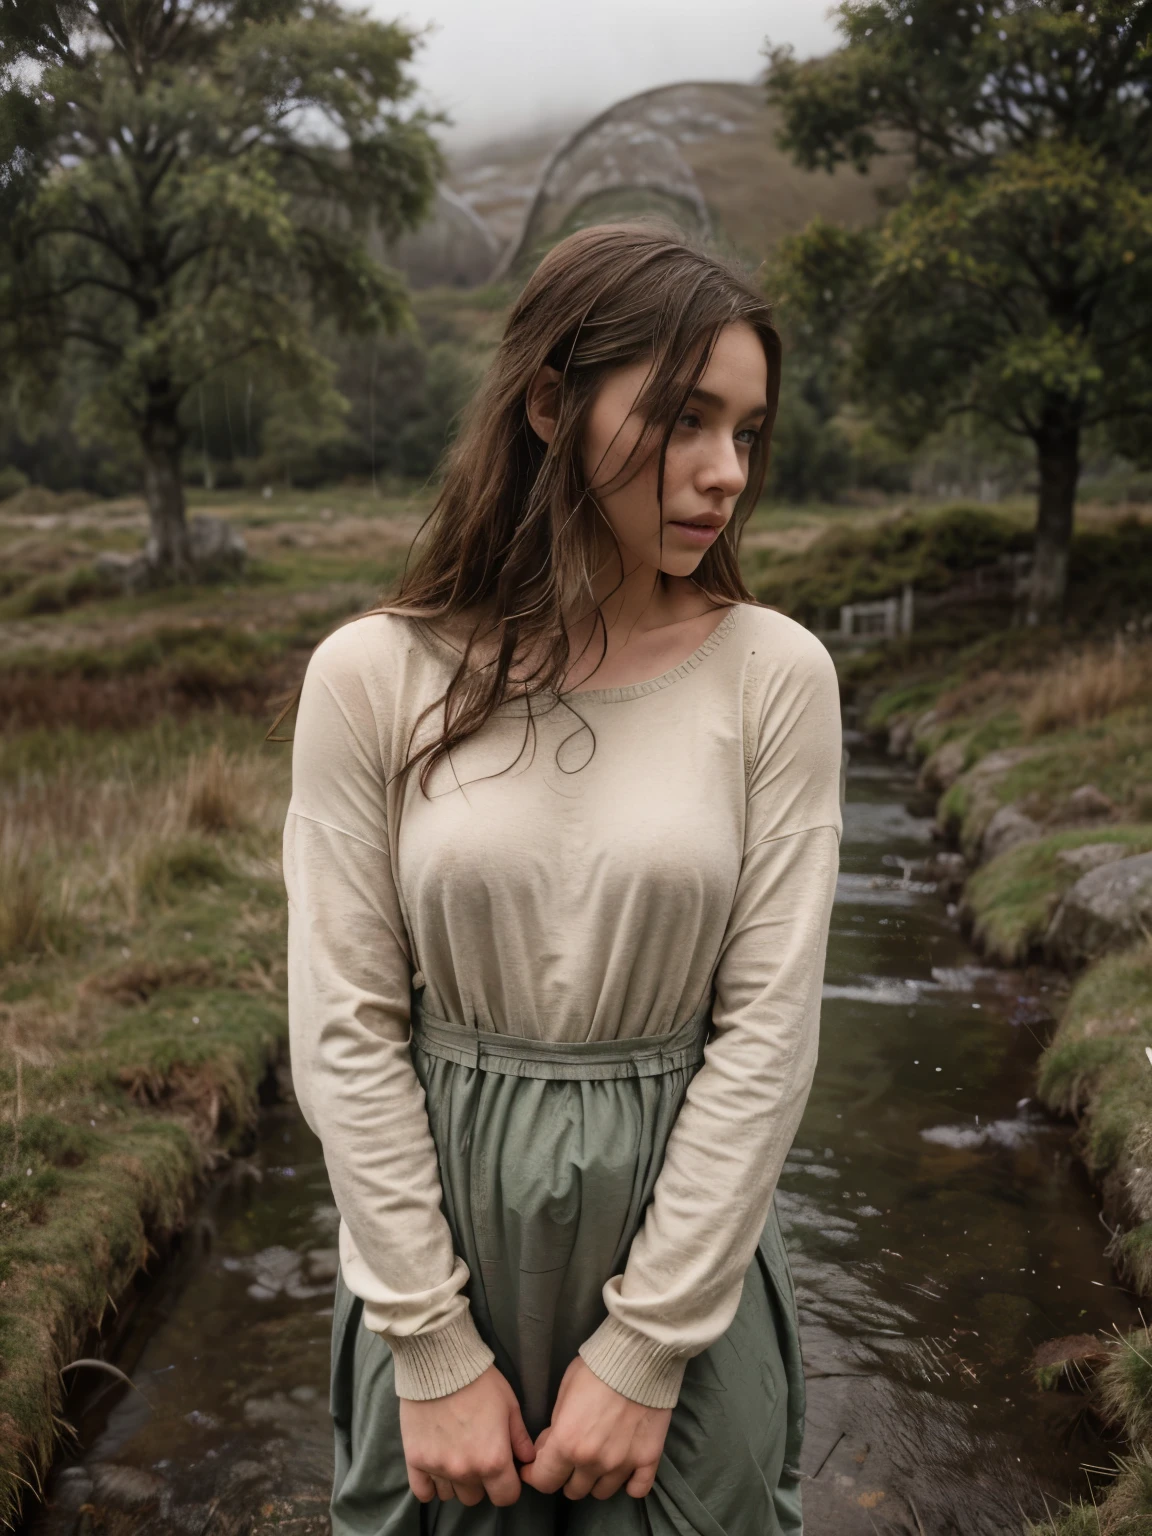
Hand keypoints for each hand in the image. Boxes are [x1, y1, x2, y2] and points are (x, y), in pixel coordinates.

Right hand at [400, 1365, 534, 1506]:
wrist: (440, 1362)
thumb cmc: (480, 1381)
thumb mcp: (509, 1405)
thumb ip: (520, 1438)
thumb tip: (528, 1459)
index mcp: (493, 1460)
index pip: (506, 1497)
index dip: (508, 1485)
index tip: (504, 1470)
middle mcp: (465, 1471)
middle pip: (476, 1497)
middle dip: (481, 1481)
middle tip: (477, 1454)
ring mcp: (438, 1467)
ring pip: (451, 1495)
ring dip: (456, 1481)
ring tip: (455, 1453)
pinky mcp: (415, 1460)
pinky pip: (423, 1492)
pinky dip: (430, 1485)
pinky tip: (436, 1465)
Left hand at [520, 1357, 670, 1501]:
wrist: (638, 1356)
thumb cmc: (596, 1368)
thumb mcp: (564, 1393)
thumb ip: (555, 1427)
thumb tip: (548, 1449)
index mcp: (567, 1443)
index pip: (544, 1480)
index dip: (535, 1475)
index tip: (535, 1468)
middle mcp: (593, 1461)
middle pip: (573, 1491)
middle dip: (566, 1476)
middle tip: (569, 1458)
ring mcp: (623, 1463)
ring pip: (602, 1493)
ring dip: (595, 1480)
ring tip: (596, 1460)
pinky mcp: (648, 1459)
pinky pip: (637, 1490)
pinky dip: (629, 1484)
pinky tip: (624, 1470)